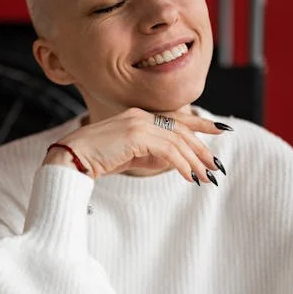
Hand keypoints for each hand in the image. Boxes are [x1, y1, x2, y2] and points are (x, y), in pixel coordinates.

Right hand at [43, 107, 230, 183]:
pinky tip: (188, 178)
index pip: (176, 117)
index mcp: (138, 116)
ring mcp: (138, 123)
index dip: (201, 123)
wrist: (71, 159)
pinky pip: (168, 151)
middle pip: (181, 129)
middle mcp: (140, 115)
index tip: (221, 129)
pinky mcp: (136, 136)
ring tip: (205, 177)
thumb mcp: (128, 155)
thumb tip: (171, 162)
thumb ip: (148, 154)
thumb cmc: (95, 159)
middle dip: (202, 148)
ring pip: (178, 141)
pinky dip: (182, 165)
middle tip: (216, 166)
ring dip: (195, 161)